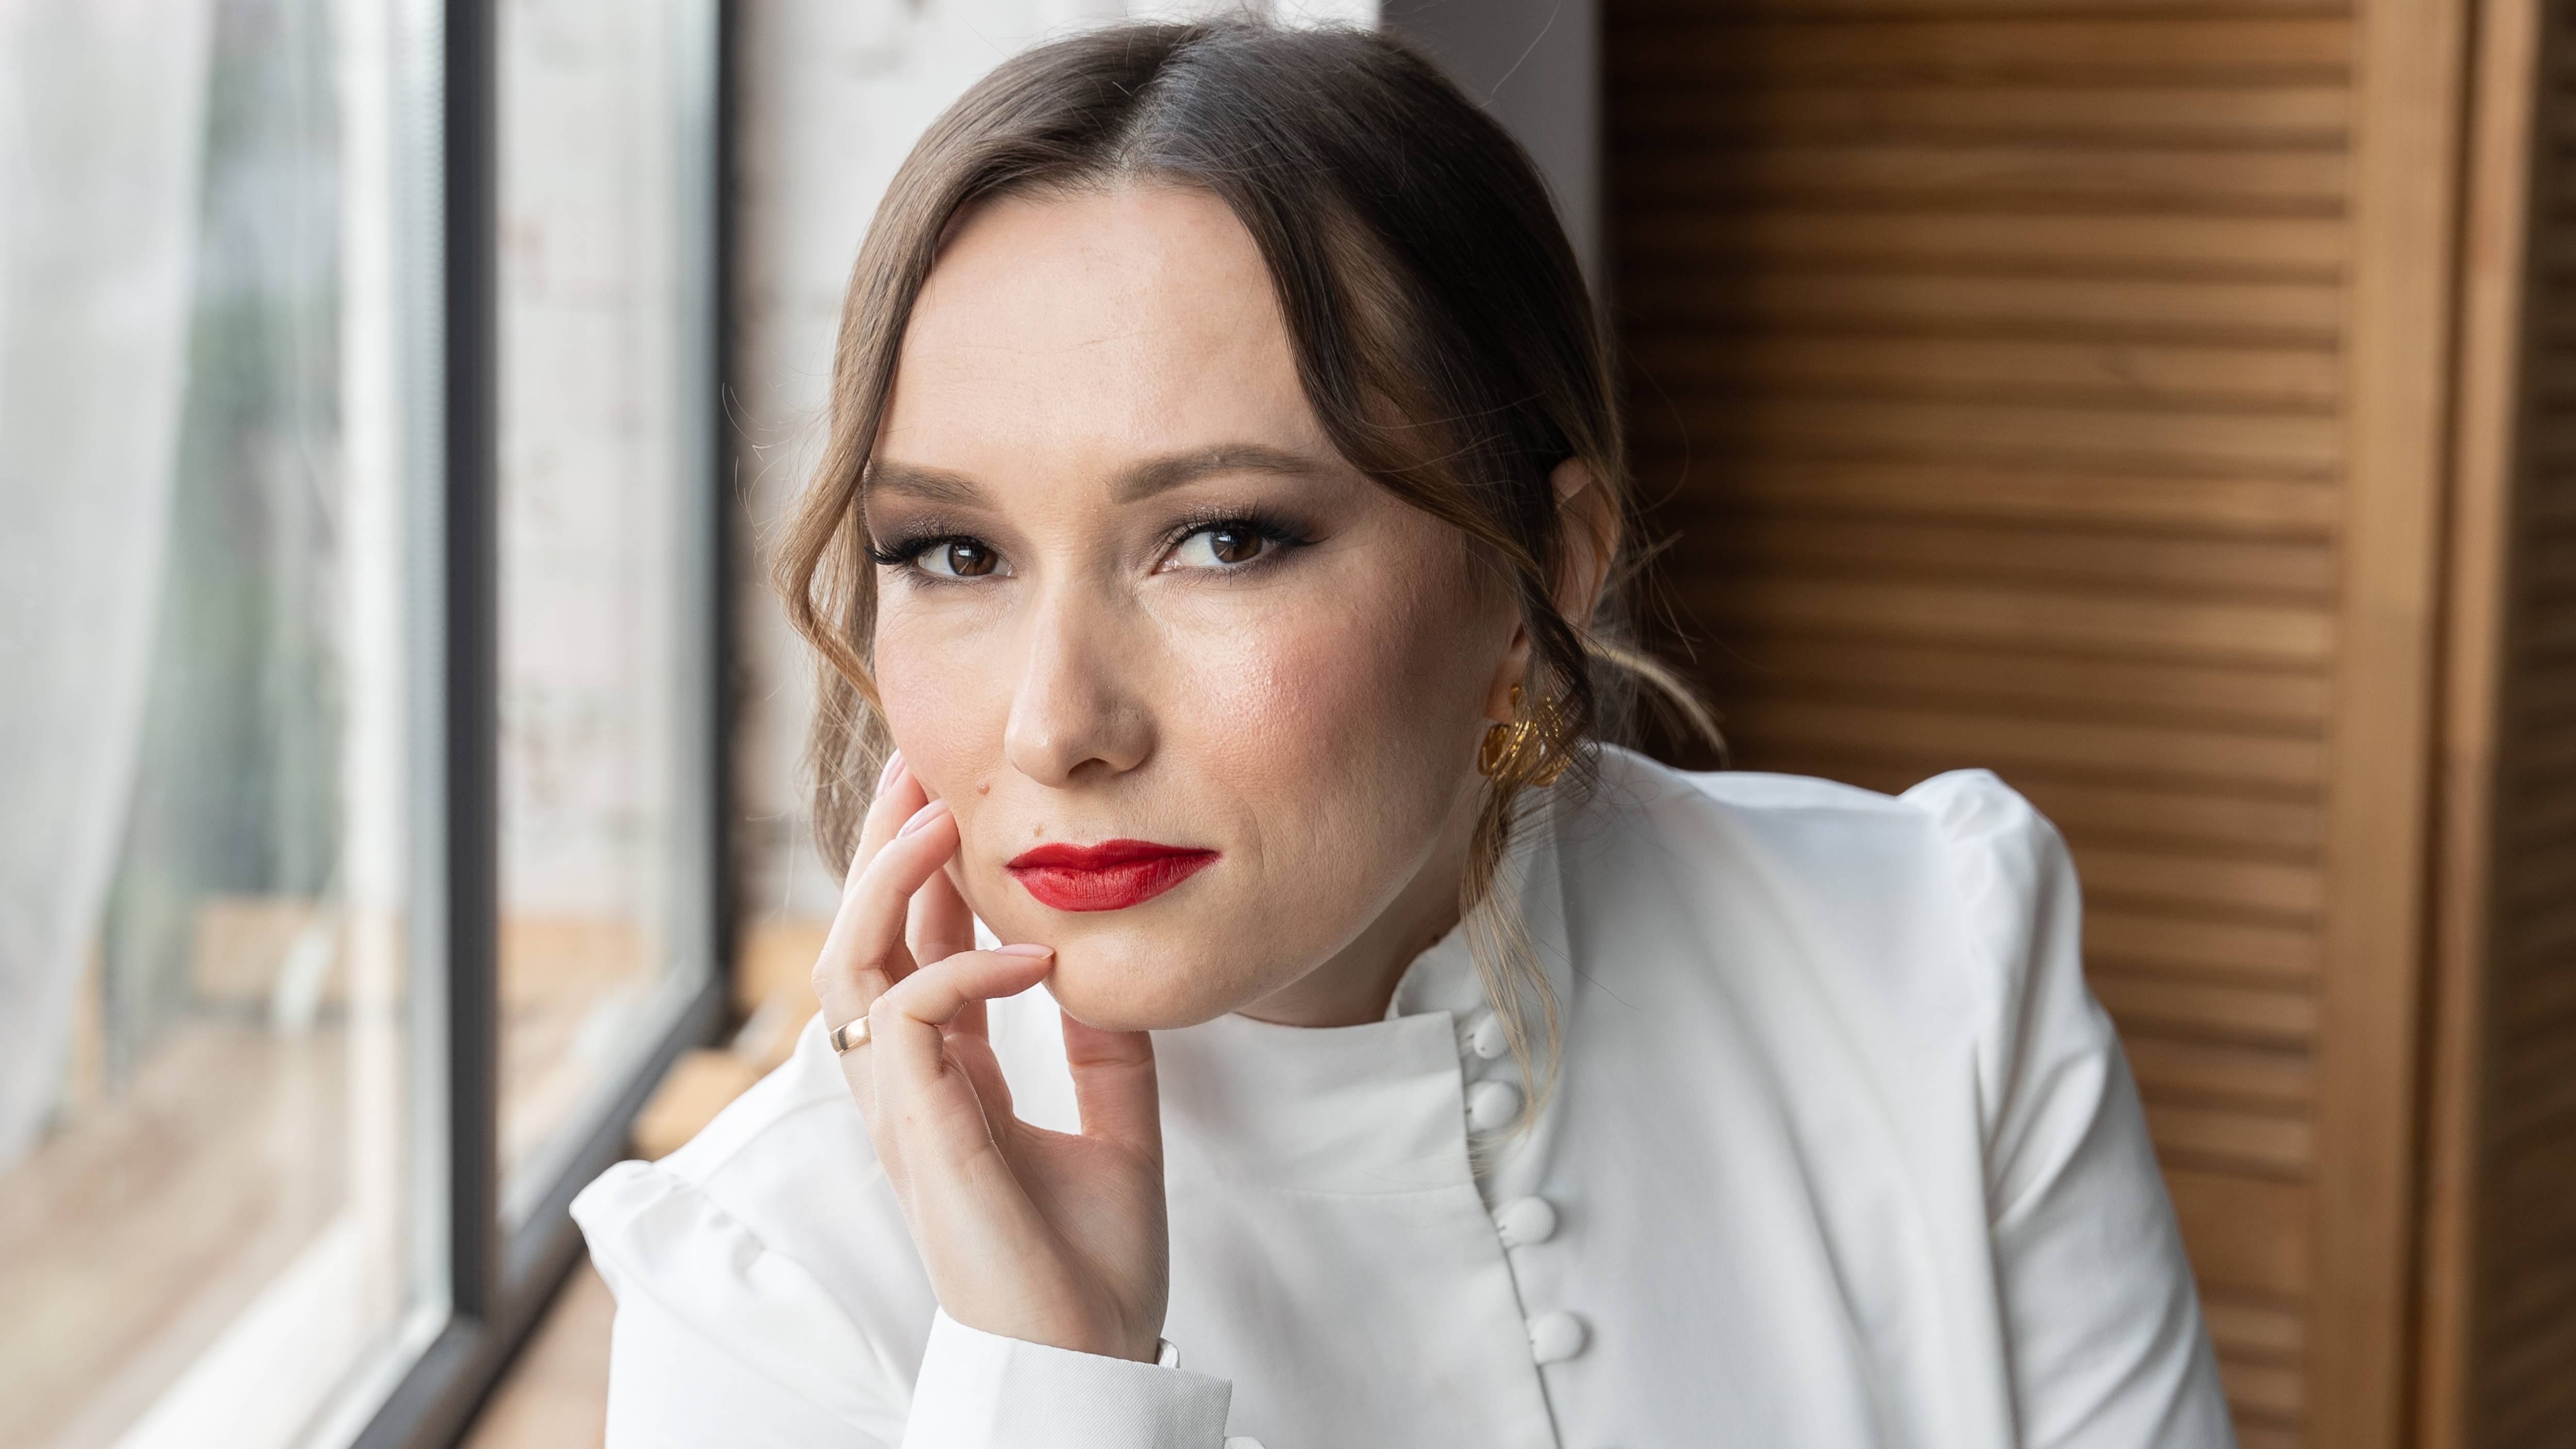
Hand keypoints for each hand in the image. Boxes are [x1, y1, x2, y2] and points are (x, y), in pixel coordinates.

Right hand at [811, 753, 1170, 1362]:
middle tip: (920, 764)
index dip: (923, 878)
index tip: (954, 801)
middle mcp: (909, 1091)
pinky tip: (1034, 956)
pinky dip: (964, 967)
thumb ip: (1103, 1049)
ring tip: (941, 816)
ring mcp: (903, 1112)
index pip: (913, 956)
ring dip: (890, 880)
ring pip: (850, 965)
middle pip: (860, 941)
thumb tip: (1105, 965)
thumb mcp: (1116, 1128)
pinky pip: (908, 1015)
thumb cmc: (1094, 1269)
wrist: (1090, 1360)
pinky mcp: (921, 1133)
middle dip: (882, 849)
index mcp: (948, 1087)